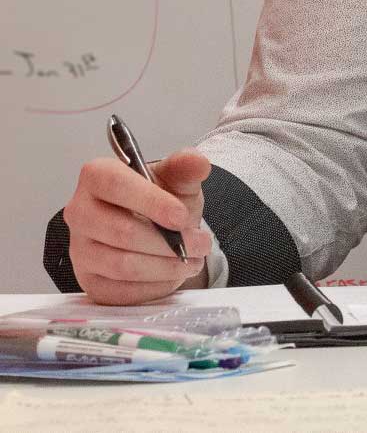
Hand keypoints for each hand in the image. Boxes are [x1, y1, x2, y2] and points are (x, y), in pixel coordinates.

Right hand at [63, 148, 212, 303]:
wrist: (158, 228)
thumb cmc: (163, 199)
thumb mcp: (177, 179)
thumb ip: (186, 167)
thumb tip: (197, 161)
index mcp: (96, 176)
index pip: (116, 185)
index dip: (151, 202)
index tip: (182, 217)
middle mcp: (79, 212)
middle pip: (121, 232)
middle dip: (168, 242)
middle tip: (201, 244)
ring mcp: (79, 250)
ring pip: (122, 265)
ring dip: (165, 266)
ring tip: (193, 260)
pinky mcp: (88, 281)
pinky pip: (120, 291)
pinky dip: (153, 286)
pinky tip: (173, 275)